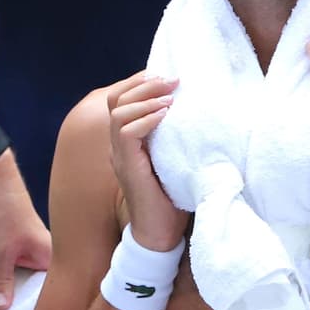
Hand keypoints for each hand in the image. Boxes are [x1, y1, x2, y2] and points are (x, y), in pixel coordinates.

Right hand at [106, 72, 188, 251]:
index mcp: (126, 141)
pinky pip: (126, 133)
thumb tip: (193, 110)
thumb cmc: (172, 198)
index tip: (165, 75)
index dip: (140, 83)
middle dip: (144, 83)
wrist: (160, 234)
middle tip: (171, 80)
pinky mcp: (126, 167)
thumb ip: (172, 136)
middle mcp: (118, 146)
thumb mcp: (174, 158)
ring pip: (118, 112)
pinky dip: (146, 120)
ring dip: (146, 99)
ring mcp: (119, 157)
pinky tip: (165, 117)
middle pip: (116, 99)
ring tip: (170, 97)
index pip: (121, 100)